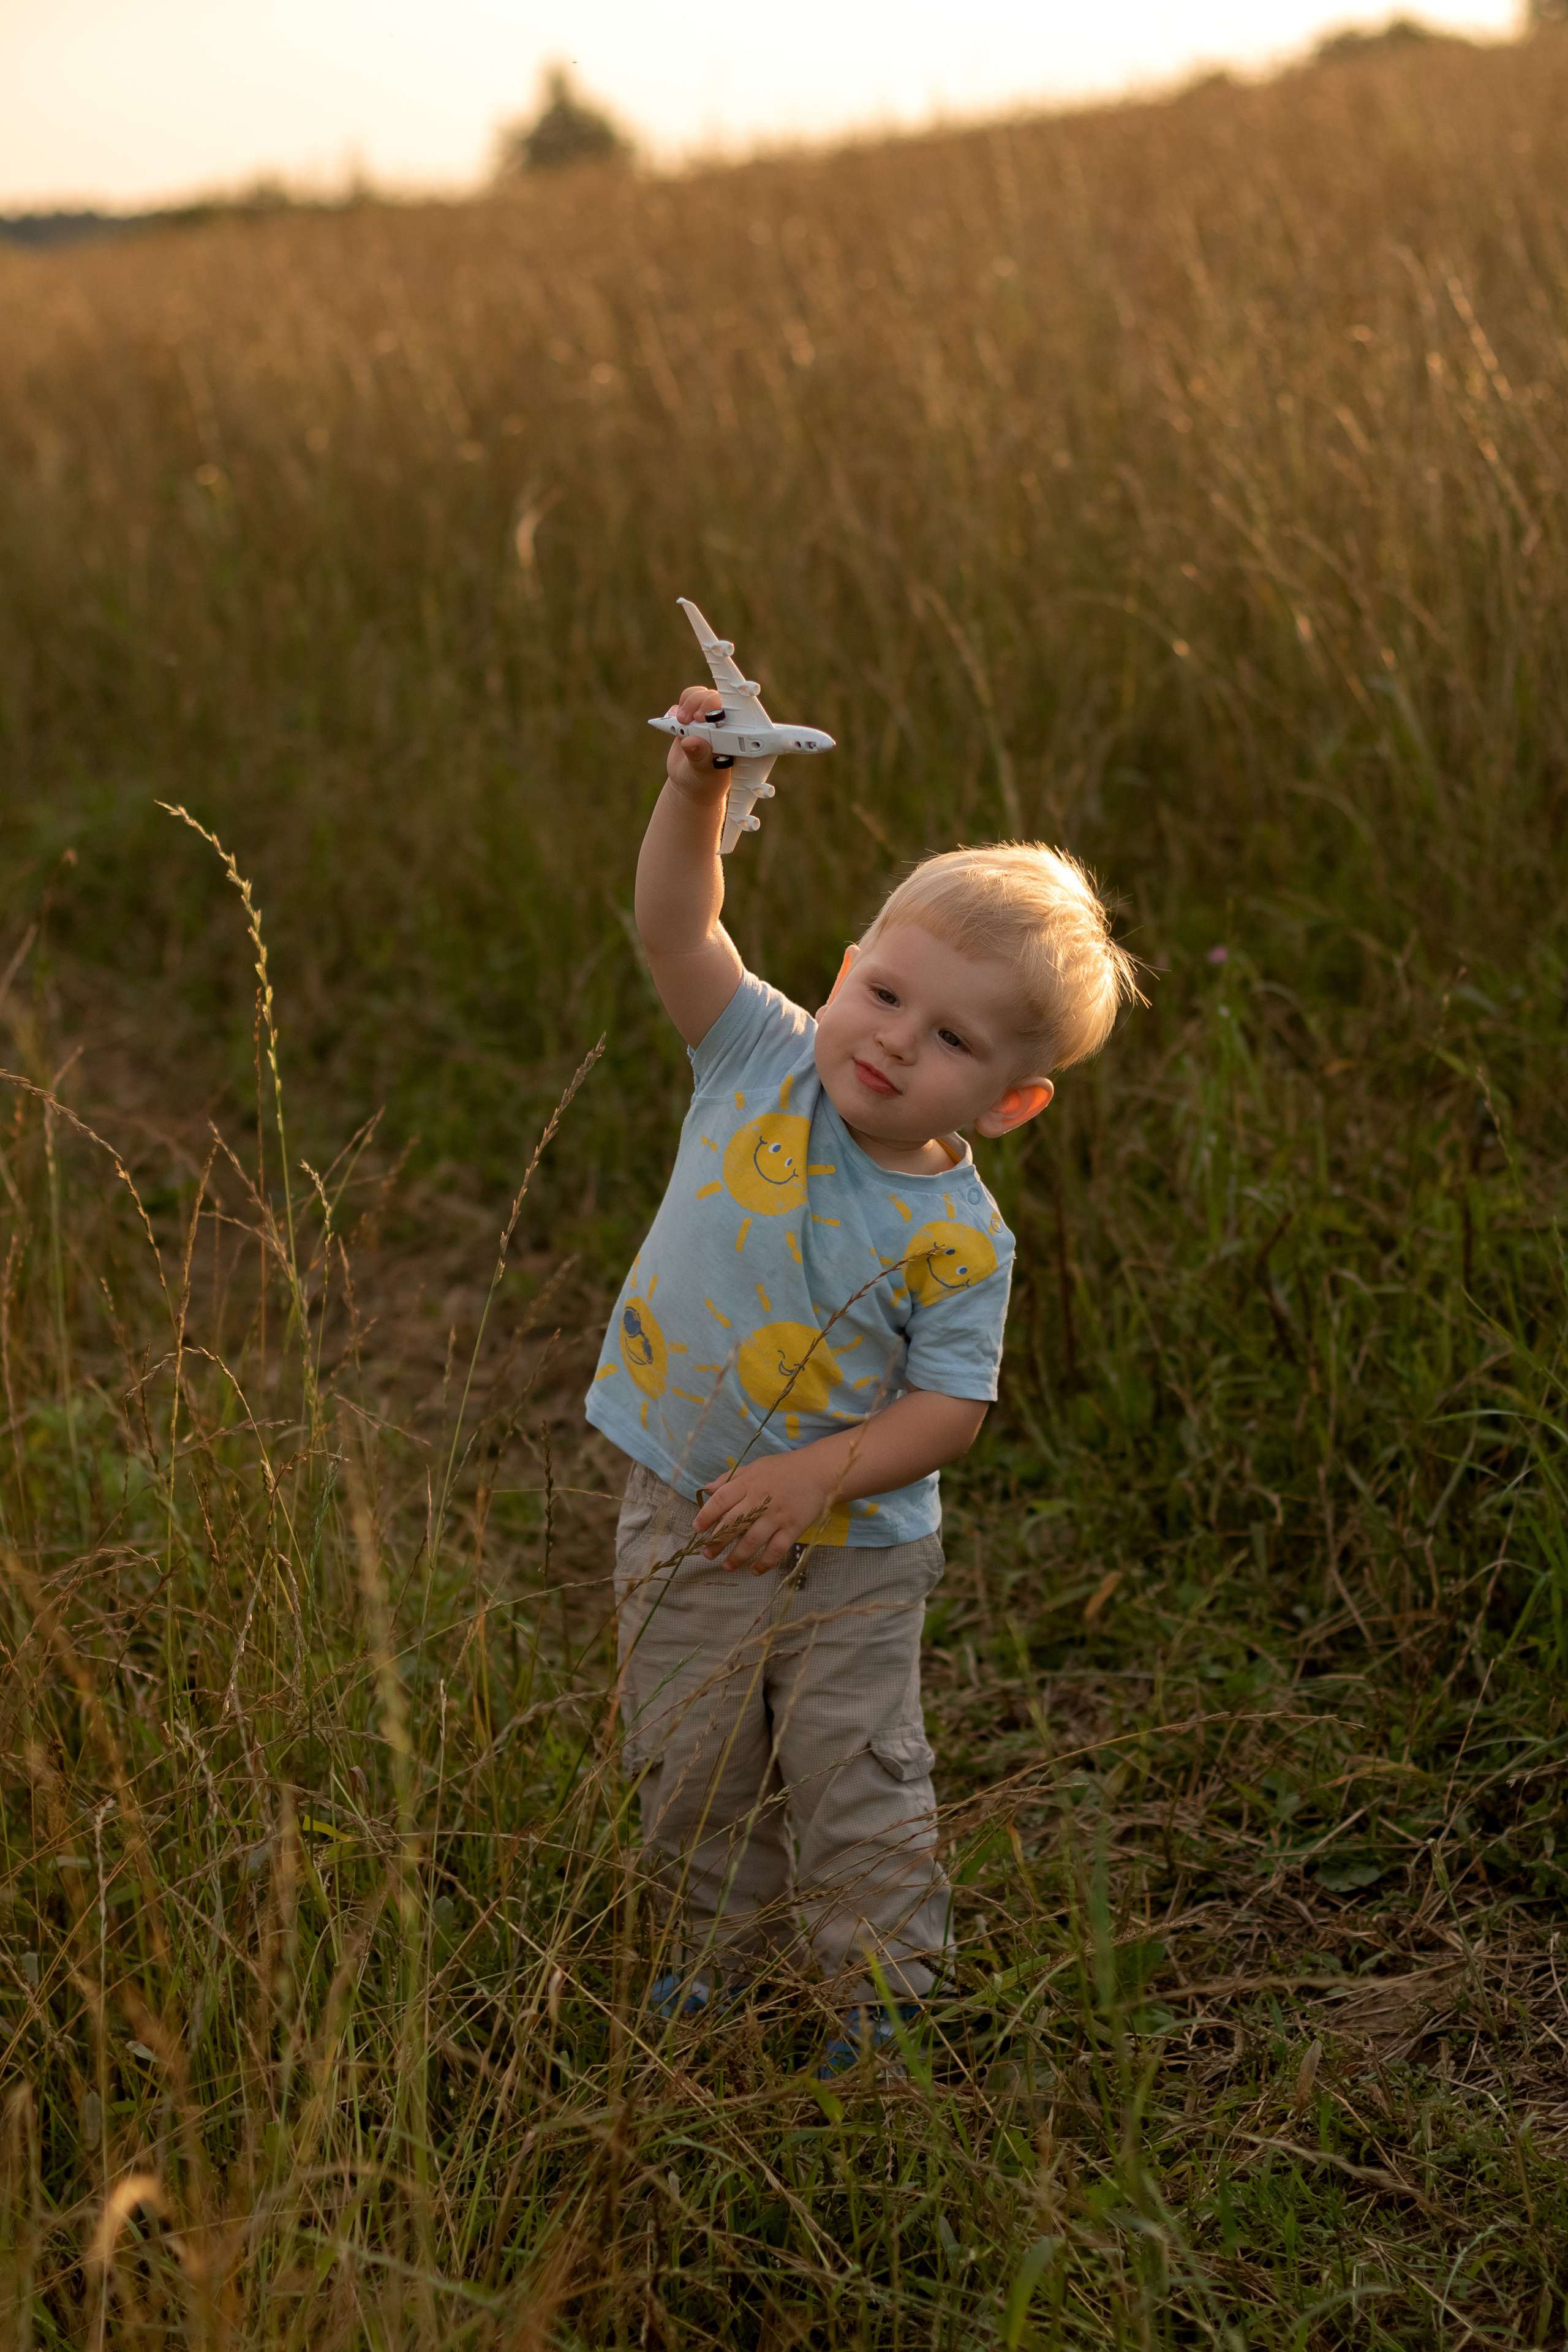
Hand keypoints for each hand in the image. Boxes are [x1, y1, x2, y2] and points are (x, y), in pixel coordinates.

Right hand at [665, 684, 725, 800]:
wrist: (690, 782)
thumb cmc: (704, 780)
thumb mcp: (703, 773)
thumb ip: (700, 758)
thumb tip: (692, 742)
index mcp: (736, 738)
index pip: (738, 715)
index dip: (726, 709)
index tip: (711, 717)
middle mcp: (725, 724)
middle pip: (719, 700)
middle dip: (705, 704)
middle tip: (696, 718)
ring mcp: (709, 718)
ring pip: (703, 695)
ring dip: (691, 702)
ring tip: (683, 720)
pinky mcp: (693, 715)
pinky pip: (689, 697)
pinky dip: (683, 703)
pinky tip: (678, 718)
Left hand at [692, 1447, 840, 1574]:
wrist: (818, 1472)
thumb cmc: (783, 1469)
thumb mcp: (754, 1467)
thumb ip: (730, 1479)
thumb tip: (706, 1490)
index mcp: (749, 1483)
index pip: (722, 1500)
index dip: (706, 1515)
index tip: (696, 1529)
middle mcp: (761, 1500)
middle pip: (734, 1523)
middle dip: (717, 1541)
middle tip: (707, 1553)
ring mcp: (777, 1515)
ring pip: (752, 1540)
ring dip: (737, 1556)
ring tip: (726, 1566)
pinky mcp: (793, 1528)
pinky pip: (776, 1549)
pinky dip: (765, 1563)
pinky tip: (755, 1571)